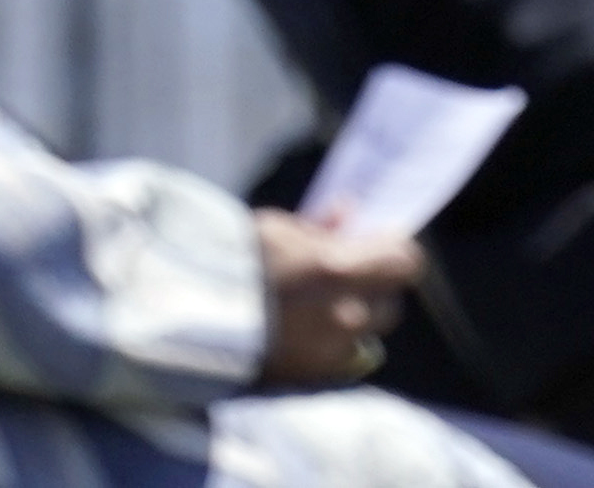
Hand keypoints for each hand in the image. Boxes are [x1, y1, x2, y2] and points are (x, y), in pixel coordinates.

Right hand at [249, 209, 421, 388]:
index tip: (380, 244)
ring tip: (325, 306)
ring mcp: (329, 353)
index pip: (405, 263)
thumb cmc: (232, 264)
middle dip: (376, 288)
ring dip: (357, 319)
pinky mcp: (310, 378)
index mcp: (338, 271)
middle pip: (391, 304)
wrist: (187, 319)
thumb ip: (320, 227)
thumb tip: (347, 215)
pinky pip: (342, 359)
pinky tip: (309, 331)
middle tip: (350, 276)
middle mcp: (343, 316)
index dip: (396, 251)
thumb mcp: (277, 229)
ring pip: (367, 336)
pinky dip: (335, 345)